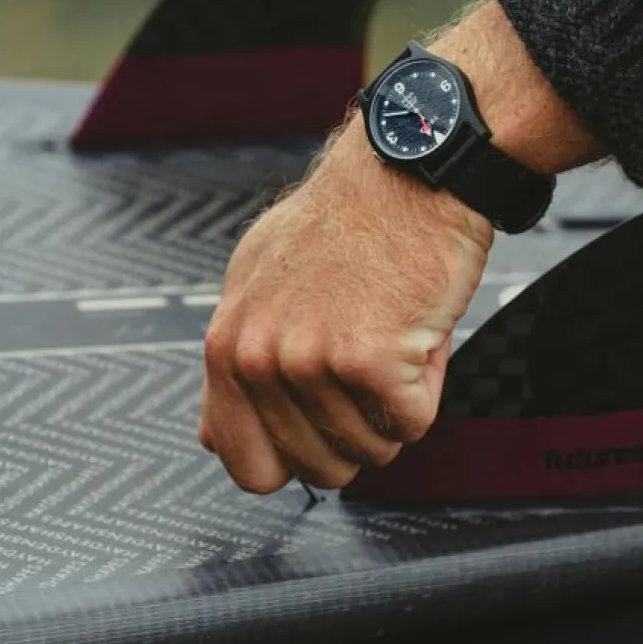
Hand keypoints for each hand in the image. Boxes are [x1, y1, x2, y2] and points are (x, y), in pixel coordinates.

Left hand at [200, 124, 492, 493]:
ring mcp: (311, 362)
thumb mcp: (257, 284)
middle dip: (358, 431)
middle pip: (320, 468)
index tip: (319, 436)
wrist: (406, 174)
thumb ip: (236, 362)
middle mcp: (260, 358)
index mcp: (227, 346)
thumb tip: (214, 432)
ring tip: (390, 335)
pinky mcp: (370, 360)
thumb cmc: (345, 220)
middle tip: (368, 369)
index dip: (297, 460)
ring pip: (373, 448)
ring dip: (396, 402)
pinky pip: (412, 422)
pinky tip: (414, 335)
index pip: (249, 466)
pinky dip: (428, 386)